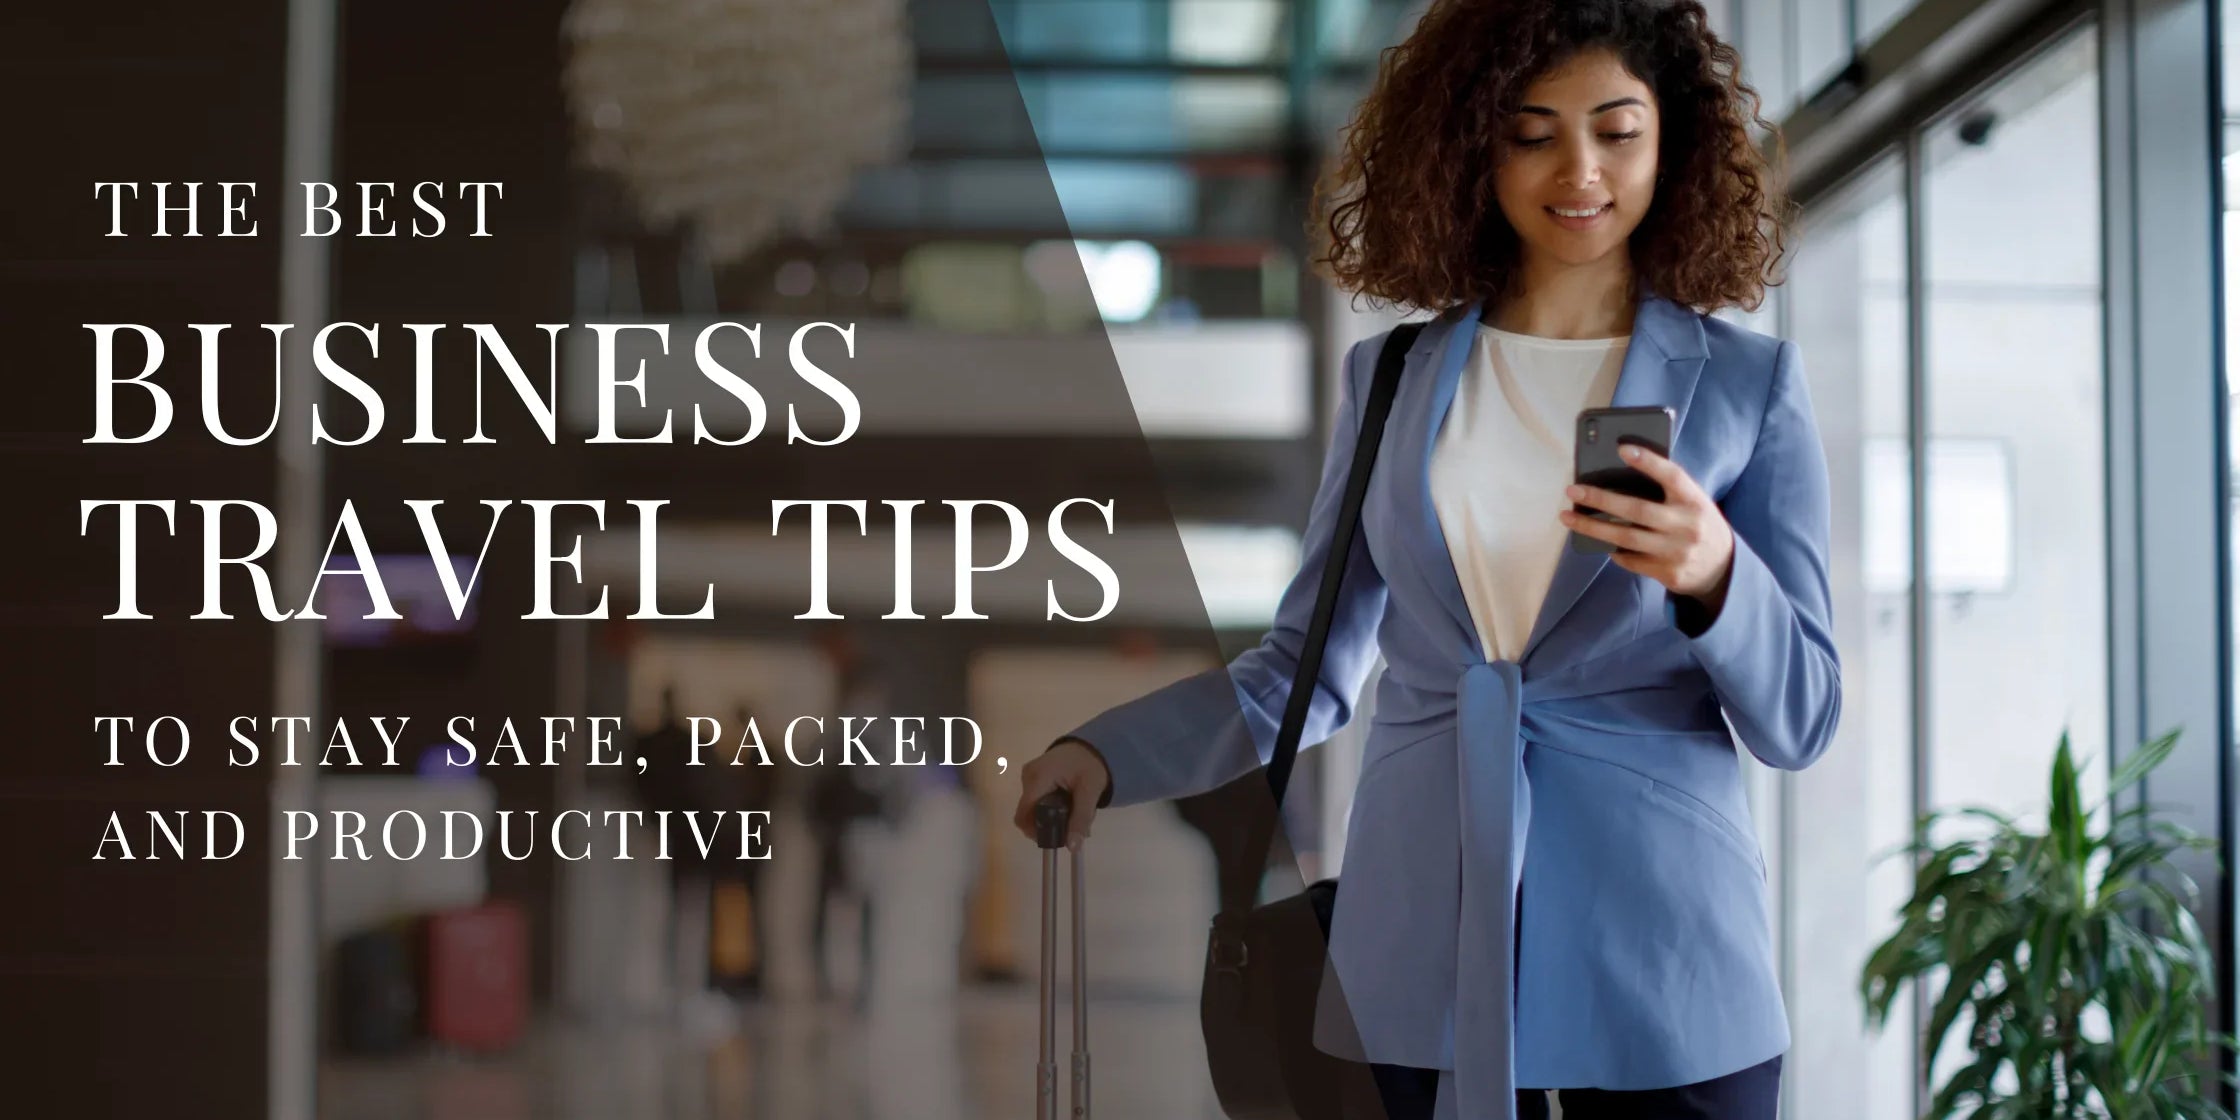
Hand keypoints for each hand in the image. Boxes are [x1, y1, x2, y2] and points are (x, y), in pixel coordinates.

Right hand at [1012, 739, 1109, 849]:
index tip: (1055, 837)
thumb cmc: (1091, 765)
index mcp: (1037, 778)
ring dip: (1050, 816)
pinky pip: (1036, 799)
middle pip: (1029, 813)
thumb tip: (1073, 848)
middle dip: (1048, 824)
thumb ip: (1081, 819)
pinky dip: (1050, 806)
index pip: (1023, 815)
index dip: (1035, 831)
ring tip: (1072, 810)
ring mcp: (1029, 775)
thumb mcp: (1090, 792)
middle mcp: (1028, 776)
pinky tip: (1067, 803)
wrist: (1093, 745)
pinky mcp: (1033, 776)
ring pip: (1033, 807)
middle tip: (1071, 825)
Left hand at [1559, 444, 1734, 606]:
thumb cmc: (1696, 524)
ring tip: (1567, 517)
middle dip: (1601, 499)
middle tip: (1573, 490)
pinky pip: (1630, 560)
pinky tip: (1598, 540)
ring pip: (1626, 538)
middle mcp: (1687, 526)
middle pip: (1637, 510)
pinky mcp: (1668, 573)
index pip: (1672, 476)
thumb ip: (1667, 491)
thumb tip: (1619, 474)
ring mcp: (1677, 552)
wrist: (1722, 568)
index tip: (1622, 448)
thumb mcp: (1693, 502)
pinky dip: (1612, 549)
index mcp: (1695, 501)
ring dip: (1592, 528)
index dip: (1648, 461)